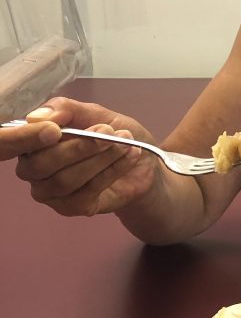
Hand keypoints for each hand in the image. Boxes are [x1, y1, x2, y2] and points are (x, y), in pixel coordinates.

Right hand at [3, 97, 159, 216]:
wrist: (143, 161)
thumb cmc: (113, 133)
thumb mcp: (95, 113)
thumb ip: (66, 110)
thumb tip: (37, 117)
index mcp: (33, 141)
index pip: (21, 142)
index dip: (34, 137)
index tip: (56, 130)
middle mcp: (34, 169)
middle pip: (42, 164)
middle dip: (79, 147)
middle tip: (109, 133)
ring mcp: (51, 192)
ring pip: (66, 180)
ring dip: (100, 159)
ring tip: (125, 144)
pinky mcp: (72, 207)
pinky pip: (87, 192)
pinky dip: (112, 172)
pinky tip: (129, 157)